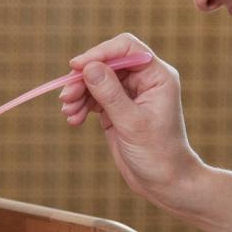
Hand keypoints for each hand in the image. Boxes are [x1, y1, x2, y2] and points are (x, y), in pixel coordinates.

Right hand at [60, 33, 202, 205]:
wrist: (165, 184)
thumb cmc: (158, 154)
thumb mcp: (132, 124)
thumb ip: (110, 94)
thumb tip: (88, 67)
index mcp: (157, 76)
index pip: (126, 48)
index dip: (100, 53)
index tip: (76, 66)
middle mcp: (144, 80)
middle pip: (106, 64)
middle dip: (84, 79)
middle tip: (66, 97)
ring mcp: (129, 94)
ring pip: (96, 80)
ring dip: (79, 94)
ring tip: (69, 113)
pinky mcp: (117, 108)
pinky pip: (94, 98)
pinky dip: (81, 106)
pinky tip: (73, 120)